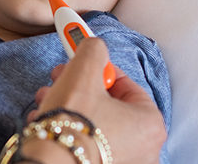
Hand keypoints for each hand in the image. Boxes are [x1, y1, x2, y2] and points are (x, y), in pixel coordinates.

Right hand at [30, 38, 166, 163]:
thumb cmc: (72, 124)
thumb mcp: (83, 71)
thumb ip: (93, 50)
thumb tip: (94, 45)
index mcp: (150, 124)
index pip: (125, 84)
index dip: (98, 70)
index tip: (79, 64)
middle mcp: (145, 149)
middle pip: (109, 105)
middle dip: (78, 88)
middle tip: (59, 80)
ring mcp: (126, 162)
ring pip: (96, 124)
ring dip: (69, 108)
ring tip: (46, 102)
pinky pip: (89, 144)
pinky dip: (70, 131)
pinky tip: (48, 124)